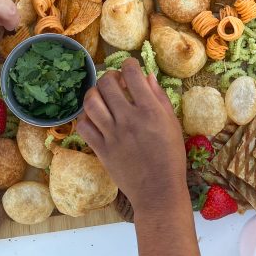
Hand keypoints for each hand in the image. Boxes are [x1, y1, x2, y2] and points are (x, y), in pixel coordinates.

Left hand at [77, 59, 186, 212]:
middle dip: (110, 76)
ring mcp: (112, 134)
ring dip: (94, 92)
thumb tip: (148, 76)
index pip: (132, 74)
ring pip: (91, 102)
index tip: (131, 68)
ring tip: (101, 95)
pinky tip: (95, 117)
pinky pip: (84, 126)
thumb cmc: (170, 157)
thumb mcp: (172, 124)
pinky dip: (86, 117)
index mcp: (149, 111)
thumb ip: (159, 98)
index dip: (129, 65)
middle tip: (115, 82)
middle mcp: (128, 119)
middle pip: (107, 83)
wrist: (158, 190)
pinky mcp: (101, 149)